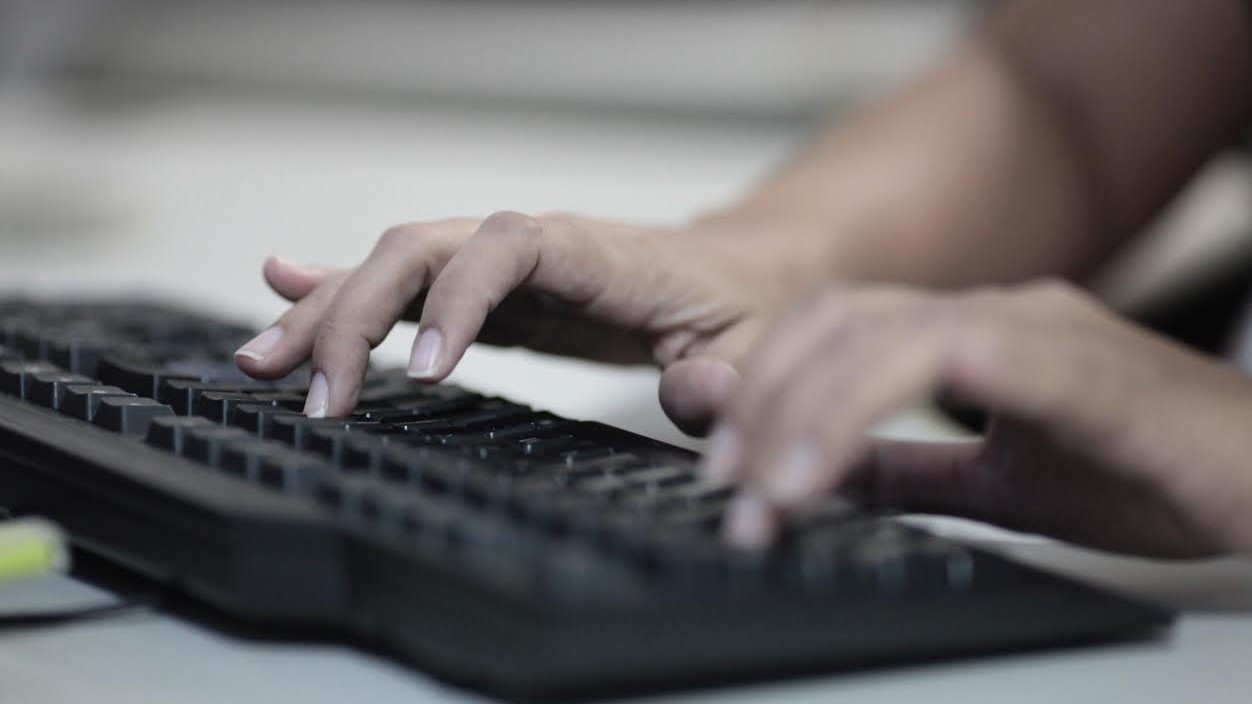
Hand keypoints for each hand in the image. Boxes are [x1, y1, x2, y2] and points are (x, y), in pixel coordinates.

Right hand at [234, 211, 813, 430]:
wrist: (743, 274)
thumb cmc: (746, 308)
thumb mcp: (754, 349)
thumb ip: (724, 378)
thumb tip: (689, 394)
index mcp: (596, 254)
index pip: (503, 248)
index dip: (457, 301)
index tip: (428, 373)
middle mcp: (534, 247)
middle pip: (422, 250)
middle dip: (357, 314)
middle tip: (318, 395)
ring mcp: (503, 268)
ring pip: (395, 267)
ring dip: (327, 309)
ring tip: (262, 358)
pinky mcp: (490, 295)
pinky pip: (407, 287)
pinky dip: (343, 292)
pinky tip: (285, 289)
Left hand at [705, 280, 1251, 557]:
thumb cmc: (1149, 468)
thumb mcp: (998, 480)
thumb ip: (908, 468)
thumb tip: (821, 473)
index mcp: (968, 333)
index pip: (835, 330)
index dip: (765, 388)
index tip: (727, 467)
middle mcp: (989, 313)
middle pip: (836, 321)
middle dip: (763, 402)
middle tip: (729, 484)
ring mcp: (1030, 327)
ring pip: (877, 332)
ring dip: (802, 412)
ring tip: (768, 493)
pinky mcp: (1072, 363)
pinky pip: (954, 356)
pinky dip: (869, 406)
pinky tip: (827, 464)